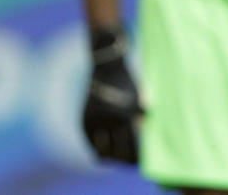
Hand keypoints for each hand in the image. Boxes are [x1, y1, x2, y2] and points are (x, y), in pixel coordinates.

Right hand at [82, 25, 142, 163]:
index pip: (132, 150)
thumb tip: (143, 134)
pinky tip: (107, 148)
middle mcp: (109, 121)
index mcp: (126, 116)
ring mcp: (95, 121)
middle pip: (118, 153)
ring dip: (112, 156)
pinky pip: (92, 144)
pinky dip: (100, 149)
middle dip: (125, 159)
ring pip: (103, 153)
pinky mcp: (85, 120)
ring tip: (118, 156)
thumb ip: (142, 117)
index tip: (139, 162)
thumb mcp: (140, 98)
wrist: (106, 65)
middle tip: (130, 161)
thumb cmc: (128, 82)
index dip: (136, 160)